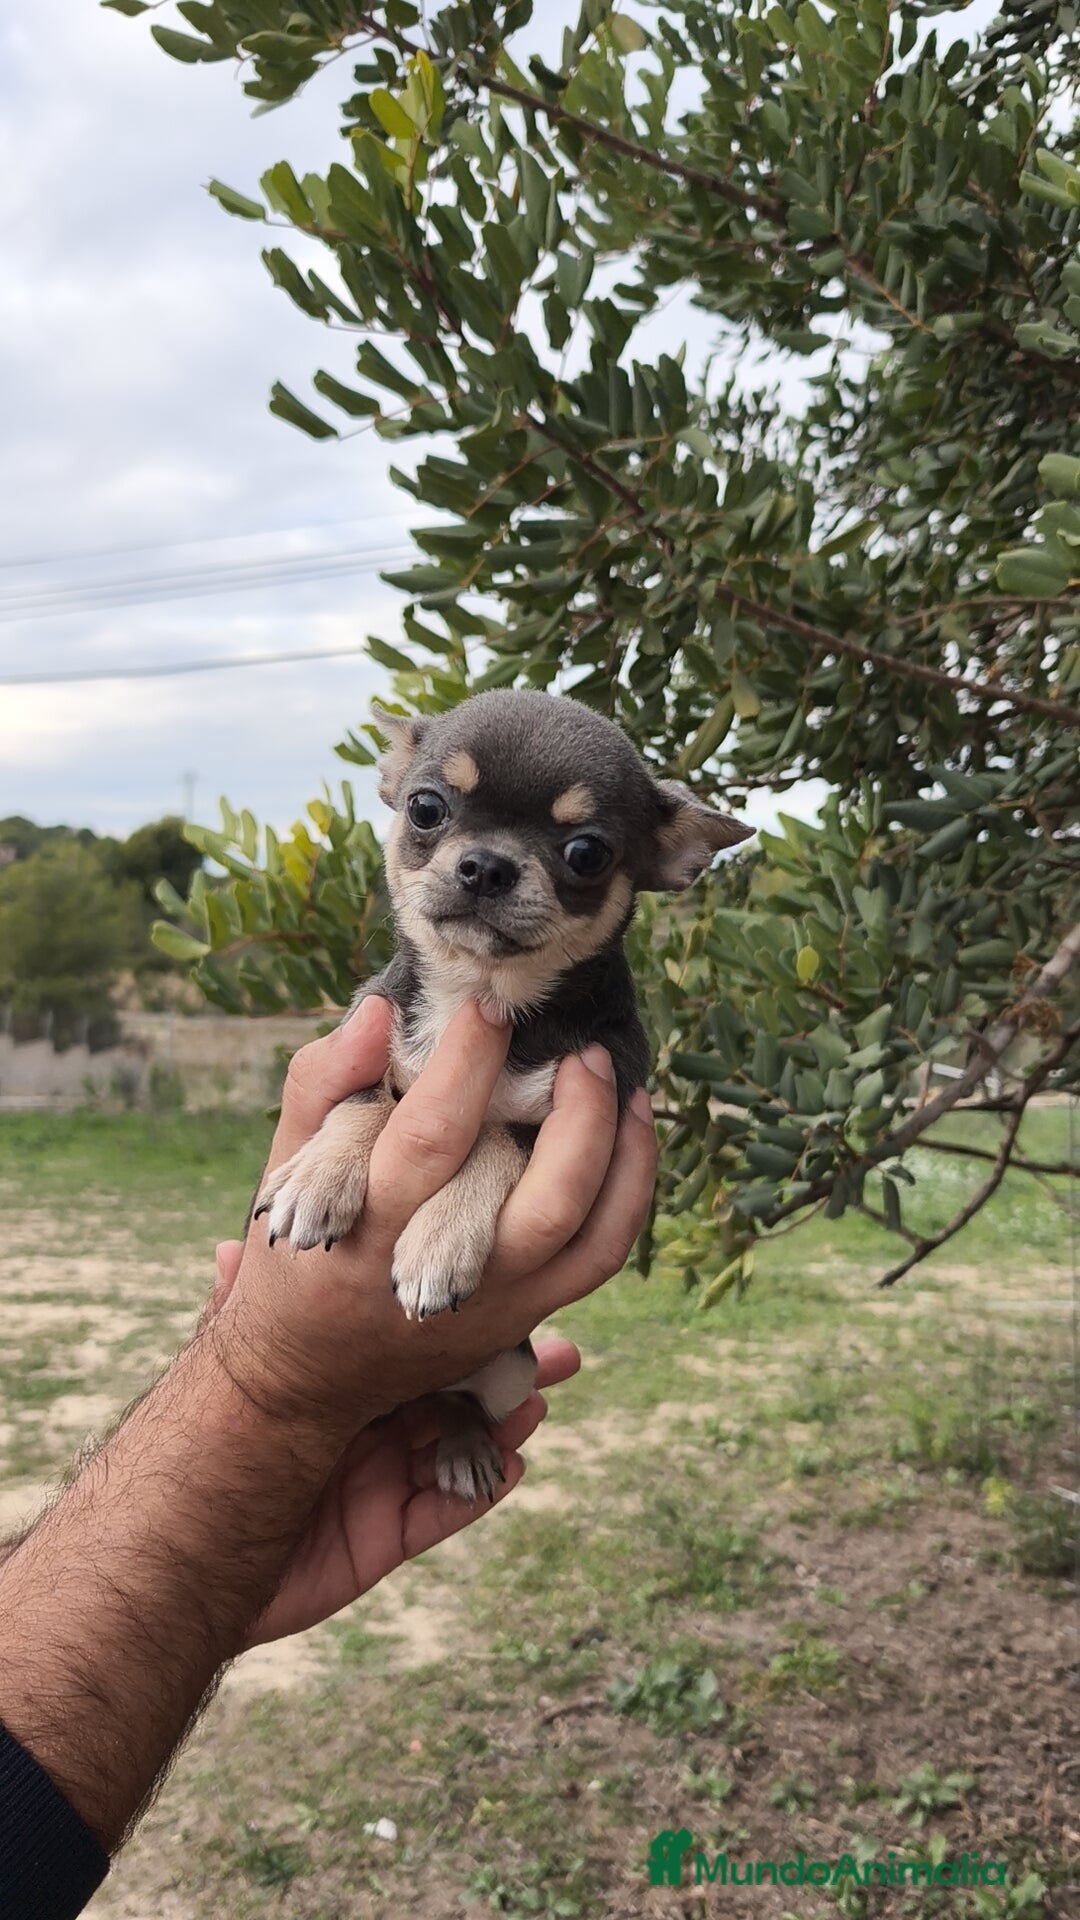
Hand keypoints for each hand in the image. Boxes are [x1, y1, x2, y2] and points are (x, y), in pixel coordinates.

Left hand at [209, 1238, 581, 1642]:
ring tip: (536, 1407)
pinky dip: (481, 1490)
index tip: (507, 1282)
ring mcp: (384, 1480)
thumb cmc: (207, 1442)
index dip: (463, 1317)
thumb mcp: (226, 1370)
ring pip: (463, 1448)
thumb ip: (234, 1314)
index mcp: (347, 1377)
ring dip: (505, 1429)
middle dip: (508, 1371)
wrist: (186, 1540)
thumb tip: (220, 1248)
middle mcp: (374, 1423)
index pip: (416, 1340)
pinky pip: (446, 1511)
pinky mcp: (386, 1536)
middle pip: (458, 1391)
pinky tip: (511, 1466)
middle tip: (562, 1352)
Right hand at [210, 994, 656, 1436]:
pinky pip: (601, 1251)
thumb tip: (380, 1012)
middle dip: (569, 1116)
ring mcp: (495, 1301)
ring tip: (619, 1080)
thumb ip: (323, 1082)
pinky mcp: (530, 1311)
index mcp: (367, 1226)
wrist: (311, 1372)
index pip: (428, 1139)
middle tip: (580, 1051)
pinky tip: (631, 1128)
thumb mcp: (287, 1163)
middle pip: (524, 1199)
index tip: (490, 1008)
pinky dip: (630, 1188)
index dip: (466, 1067)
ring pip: (579, 1231)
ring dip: (613, 1149)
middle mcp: (437, 1273)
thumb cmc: (300, 1246)